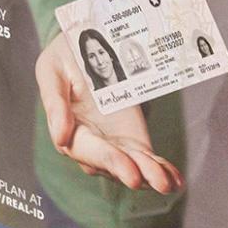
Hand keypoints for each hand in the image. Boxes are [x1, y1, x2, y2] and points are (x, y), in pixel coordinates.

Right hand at [35, 33, 183, 193]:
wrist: (87, 44)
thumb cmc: (66, 56)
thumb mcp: (52, 69)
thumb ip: (54, 102)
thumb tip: (60, 138)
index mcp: (68, 129)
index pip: (87, 150)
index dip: (108, 159)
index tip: (128, 171)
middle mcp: (91, 143)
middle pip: (111, 164)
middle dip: (130, 172)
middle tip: (149, 180)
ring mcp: (114, 143)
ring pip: (132, 166)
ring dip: (149, 175)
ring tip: (167, 183)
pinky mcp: (133, 138)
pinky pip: (146, 158)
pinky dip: (161, 168)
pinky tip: (175, 179)